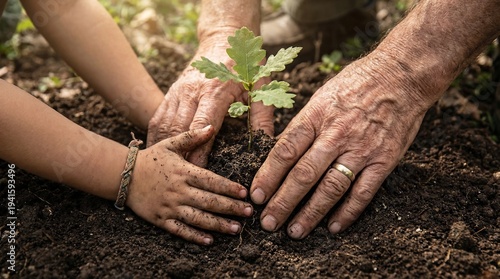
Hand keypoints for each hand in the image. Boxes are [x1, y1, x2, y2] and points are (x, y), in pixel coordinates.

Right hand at [127, 125, 252, 244]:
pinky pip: (180, 230)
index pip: (211, 181)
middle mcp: (179, 191)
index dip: (229, 188)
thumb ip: (192, 136)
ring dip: (218, 225)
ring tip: (235, 229)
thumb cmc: (151, 158)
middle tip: (249, 213)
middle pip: (209, 201)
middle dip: (230, 208)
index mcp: (184, 172)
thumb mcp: (171, 144)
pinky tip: (209, 241)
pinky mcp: (161, 219)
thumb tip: (212, 126)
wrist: (123, 175)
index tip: (244, 193)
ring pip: (198, 218)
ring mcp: (170, 206)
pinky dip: (194, 236)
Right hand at [147, 39, 273, 166]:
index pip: (202, 126)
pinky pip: (158, 118)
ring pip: (165, 125)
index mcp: (215, 92)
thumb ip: (263, 116)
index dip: (199, 150)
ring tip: (165, 173)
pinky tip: (158, 154)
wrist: (223, 39)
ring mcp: (178, 92)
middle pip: (179, 129)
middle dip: (180, 156)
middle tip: (180, 179)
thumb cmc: (245, 66)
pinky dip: (156, 138)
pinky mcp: (170, 93)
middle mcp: (192, 92)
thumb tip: (268, 144)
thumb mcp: (260, 88)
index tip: (198, 171)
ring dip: (164, 150)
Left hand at [250, 52, 430, 238]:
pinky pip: (363, 192)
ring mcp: (361, 149)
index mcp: (316, 116)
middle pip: (304, 174)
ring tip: (294, 231)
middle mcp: (336, 134)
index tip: (256, 195)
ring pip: (330, 188)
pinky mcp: (384, 160)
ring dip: (310, 213)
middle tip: (268, 223)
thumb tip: (280, 153)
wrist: (401, 75)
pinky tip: (333, 227)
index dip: (268, 176)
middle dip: (282, 202)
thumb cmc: (356, 84)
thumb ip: (304, 126)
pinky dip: (347, 213)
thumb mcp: (322, 97)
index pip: (285, 151)